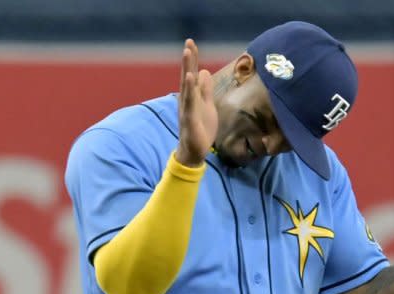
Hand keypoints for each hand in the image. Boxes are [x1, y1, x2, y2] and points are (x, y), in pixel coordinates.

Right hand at [175, 39, 217, 167]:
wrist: (194, 152)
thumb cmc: (200, 128)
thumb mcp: (207, 106)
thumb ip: (205, 90)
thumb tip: (204, 71)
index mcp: (191, 96)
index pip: (191, 74)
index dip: (192, 59)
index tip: (191, 42)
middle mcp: (186, 100)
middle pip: (187, 76)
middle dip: (188, 59)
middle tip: (188, 42)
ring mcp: (187, 109)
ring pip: (187, 86)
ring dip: (187, 69)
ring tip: (187, 53)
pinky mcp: (189, 119)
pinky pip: (190, 102)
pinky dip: (190, 89)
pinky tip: (190, 77)